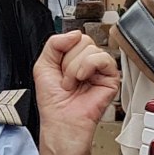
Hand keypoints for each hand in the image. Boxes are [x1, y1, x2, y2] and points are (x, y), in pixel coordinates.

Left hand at [32, 32, 119, 146]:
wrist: (61, 120)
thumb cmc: (53, 101)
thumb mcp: (43, 64)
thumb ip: (54, 43)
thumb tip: (74, 34)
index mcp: (73, 58)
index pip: (73, 37)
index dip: (63, 50)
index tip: (58, 67)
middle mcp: (87, 62)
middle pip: (82, 40)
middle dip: (68, 61)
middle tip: (66, 79)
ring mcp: (100, 69)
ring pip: (90, 49)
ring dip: (75, 68)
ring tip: (73, 83)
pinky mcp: (111, 77)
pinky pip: (102, 58)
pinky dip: (88, 67)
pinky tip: (83, 79)